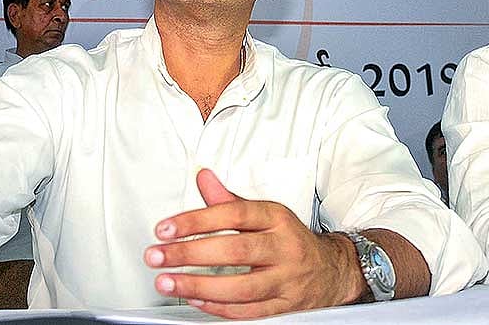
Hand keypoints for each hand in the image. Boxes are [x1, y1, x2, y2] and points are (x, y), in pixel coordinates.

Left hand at [145, 169, 362, 317]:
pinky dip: (218, 308)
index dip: (196, 220)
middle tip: (156, 256)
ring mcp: (286, 278)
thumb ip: (228, 199)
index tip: (165, 228)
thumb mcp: (264, 213)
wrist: (331, 269)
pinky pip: (248, 311)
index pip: (233, 214)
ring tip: (167, 282)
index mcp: (276, 218)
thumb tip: (203, 177)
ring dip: (199, 286)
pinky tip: (194, 301)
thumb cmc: (289, 238)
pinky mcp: (285, 305)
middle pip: (235, 250)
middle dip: (190, 254)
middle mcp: (283, 247)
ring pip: (241, 286)